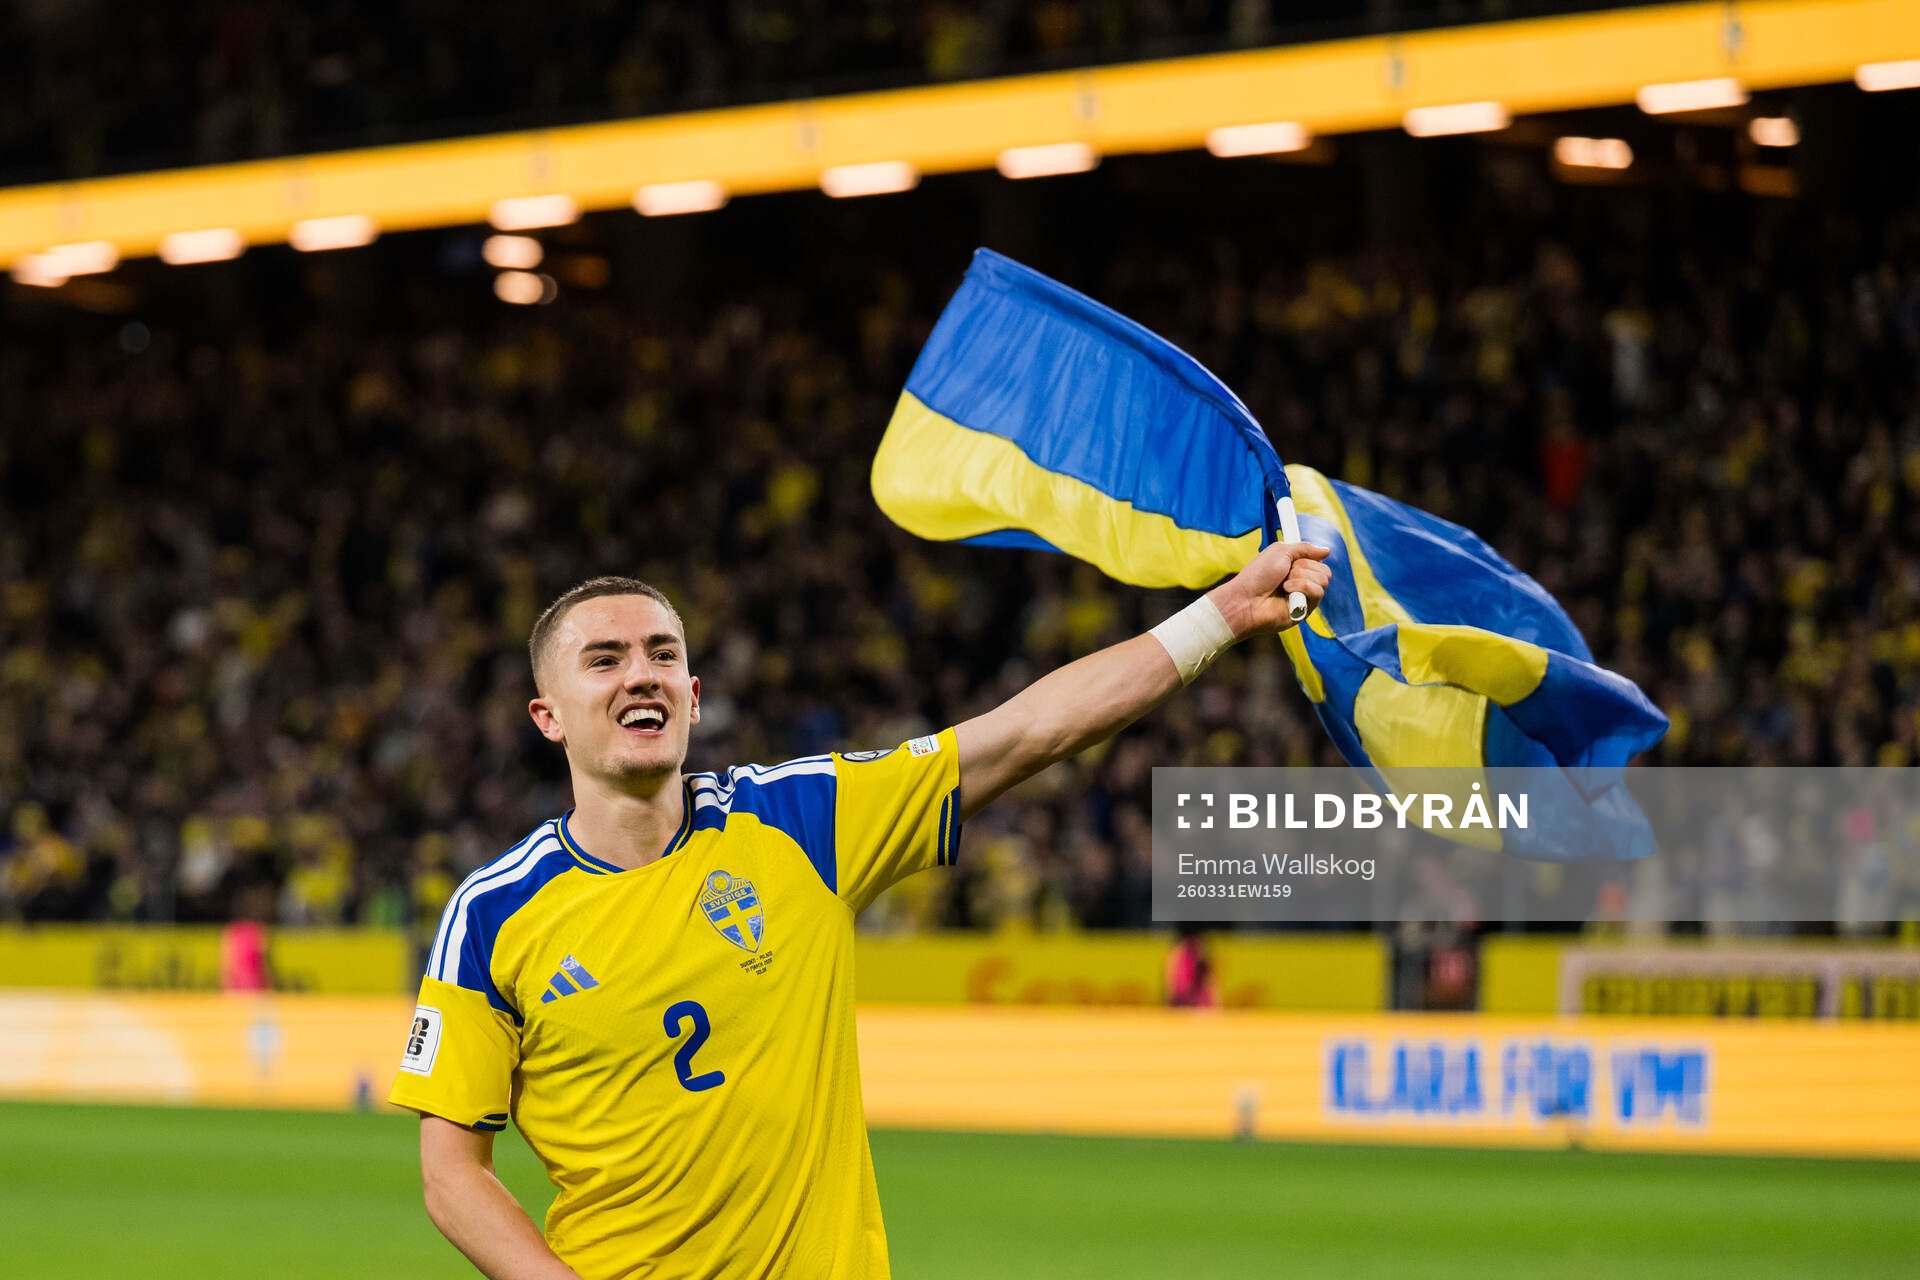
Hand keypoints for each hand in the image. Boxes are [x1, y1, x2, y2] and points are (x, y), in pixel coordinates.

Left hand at [1206, 541, 1332, 639]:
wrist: (1246, 599)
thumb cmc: (1257, 576)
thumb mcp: (1280, 551)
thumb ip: (1304, 548)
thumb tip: (1327, 550)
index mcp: (1296, 569)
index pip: (1318, 560)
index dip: (1310, 556)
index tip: (1296, 558)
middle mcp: (1302, 583)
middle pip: (1324, 570)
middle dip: (1304, 566)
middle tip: (1286, 572)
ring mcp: (1304, 598)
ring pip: (1323, 580)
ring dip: (1301, 577)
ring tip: (1284, 584)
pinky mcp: (1306, 610)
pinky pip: (1318, 592)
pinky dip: (1302, 587)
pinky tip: (1287, 592)